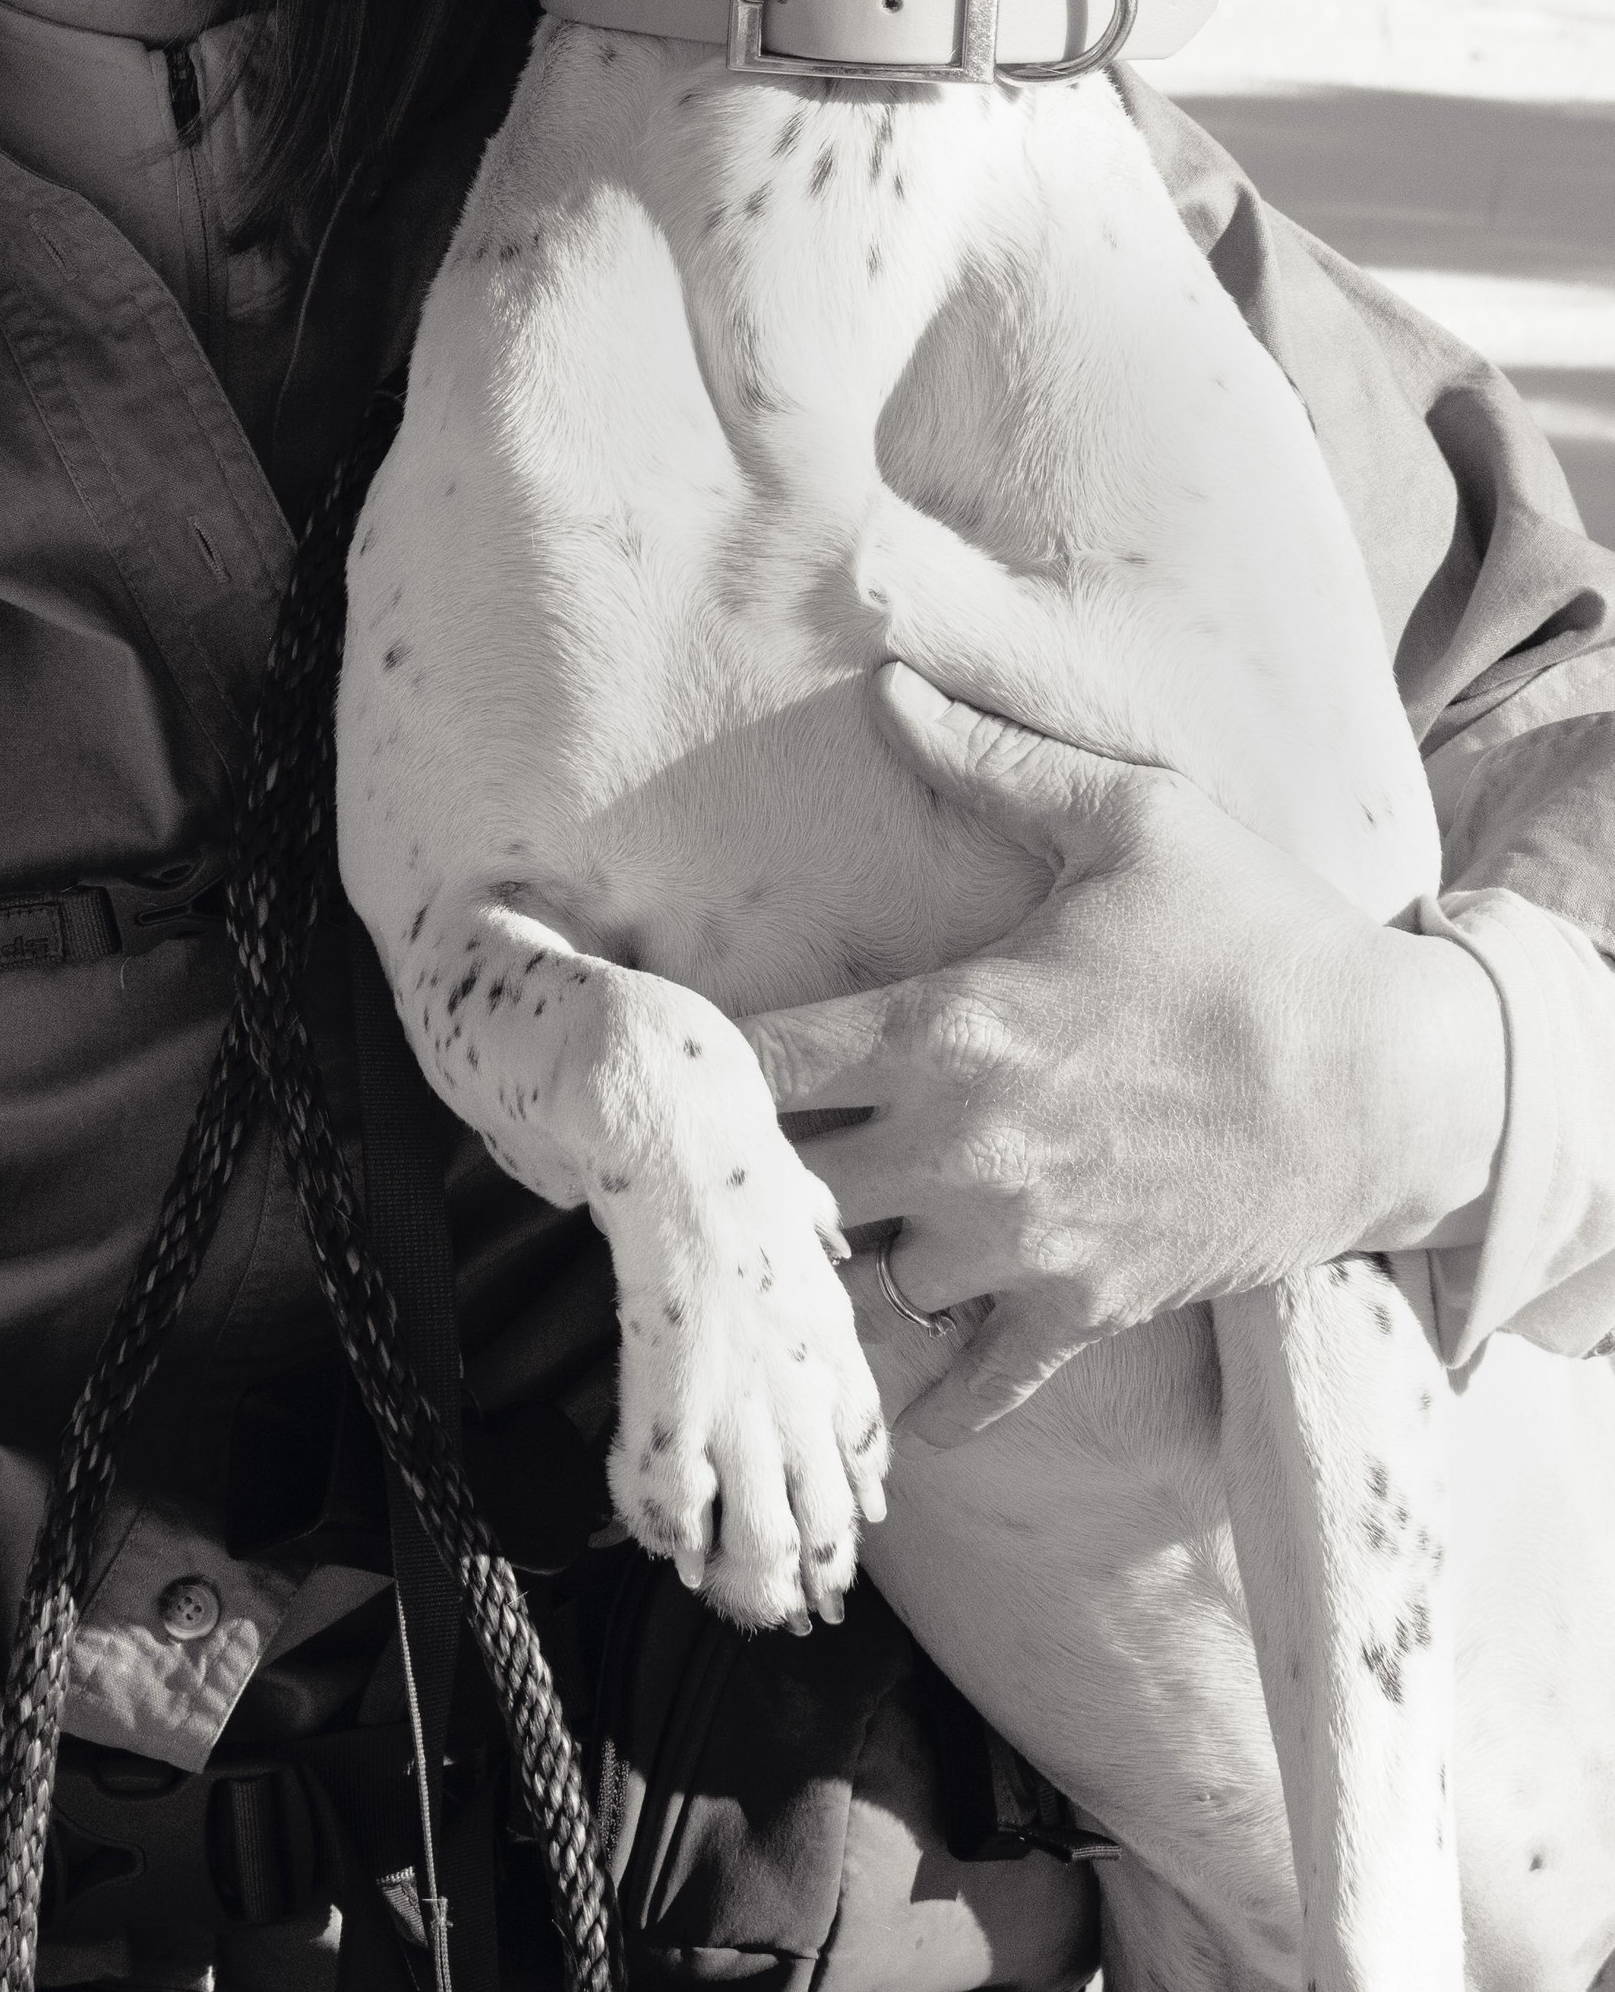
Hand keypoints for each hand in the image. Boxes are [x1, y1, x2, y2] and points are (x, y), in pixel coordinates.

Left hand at [742, 661, 1506, 1448]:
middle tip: (735, 1151)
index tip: (683, 1052)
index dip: (709, 1057)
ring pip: (866, 1287)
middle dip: (758, 1167)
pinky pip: (977, 1381)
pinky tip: (907, 1393)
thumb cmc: (1257, 935)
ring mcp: (1023, 1242)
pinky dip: (936, 1392)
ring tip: (815, 1241)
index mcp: (948, 1025)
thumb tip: (888, 683)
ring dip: (839, 1264)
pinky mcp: (1087, 1307)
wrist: (1393, 1083)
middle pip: (791, 1184)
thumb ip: (993, 759)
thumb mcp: (1131, 817)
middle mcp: (963, 1149)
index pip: (765, 1061)